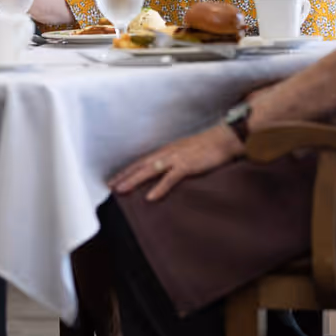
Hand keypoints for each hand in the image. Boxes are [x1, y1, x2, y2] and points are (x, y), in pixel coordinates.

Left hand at [108, 125, 244, 200]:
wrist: (226, 137)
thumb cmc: (210, 146)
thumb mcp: (188, 152)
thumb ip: (176, 161)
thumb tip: (168, 171)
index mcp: (167, 150)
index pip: (142, 161)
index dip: (128, 170)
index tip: (115, 179)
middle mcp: (168, 152)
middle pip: (141, 165)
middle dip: (124, 175)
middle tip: (109, 186)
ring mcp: (177, 158)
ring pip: (149, 170)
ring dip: (134, 180)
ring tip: (121, 190)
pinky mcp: (188, 165)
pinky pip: (170, 178)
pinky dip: (159, 187)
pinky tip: (150, 197)